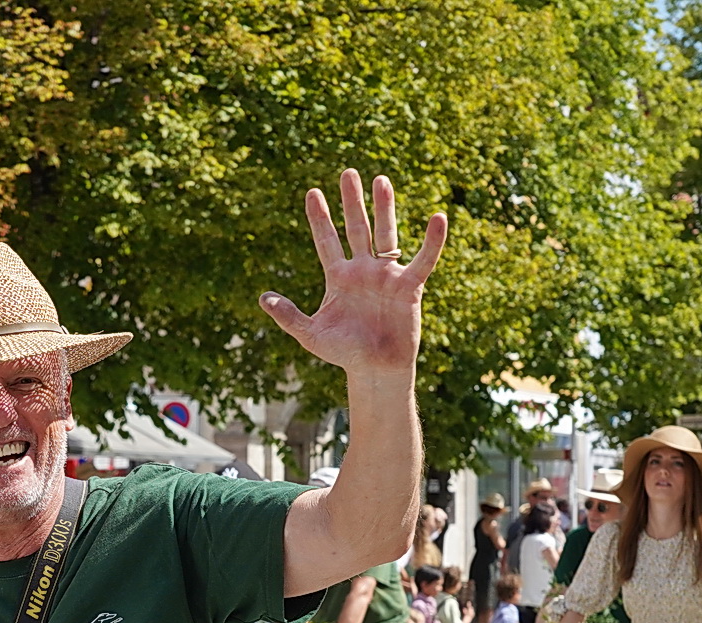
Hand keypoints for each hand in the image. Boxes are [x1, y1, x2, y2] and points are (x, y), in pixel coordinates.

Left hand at [259, 169, 446, 377]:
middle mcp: (362, 270)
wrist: (375, 371)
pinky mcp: (408, 286)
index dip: (319, 218)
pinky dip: (432, 241)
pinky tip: (437, 219)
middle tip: (348, 173)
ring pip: (385, 234)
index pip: (326, 241)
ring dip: (384, 208)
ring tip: (380, 180)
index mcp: (338, 278)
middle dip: (352, 202)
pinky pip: (422, 260)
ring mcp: (386, 276)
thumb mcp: (310, 334)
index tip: (312, 193)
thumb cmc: (344, 354)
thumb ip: (288, 316)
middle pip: (356, 228)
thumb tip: (263, 298)